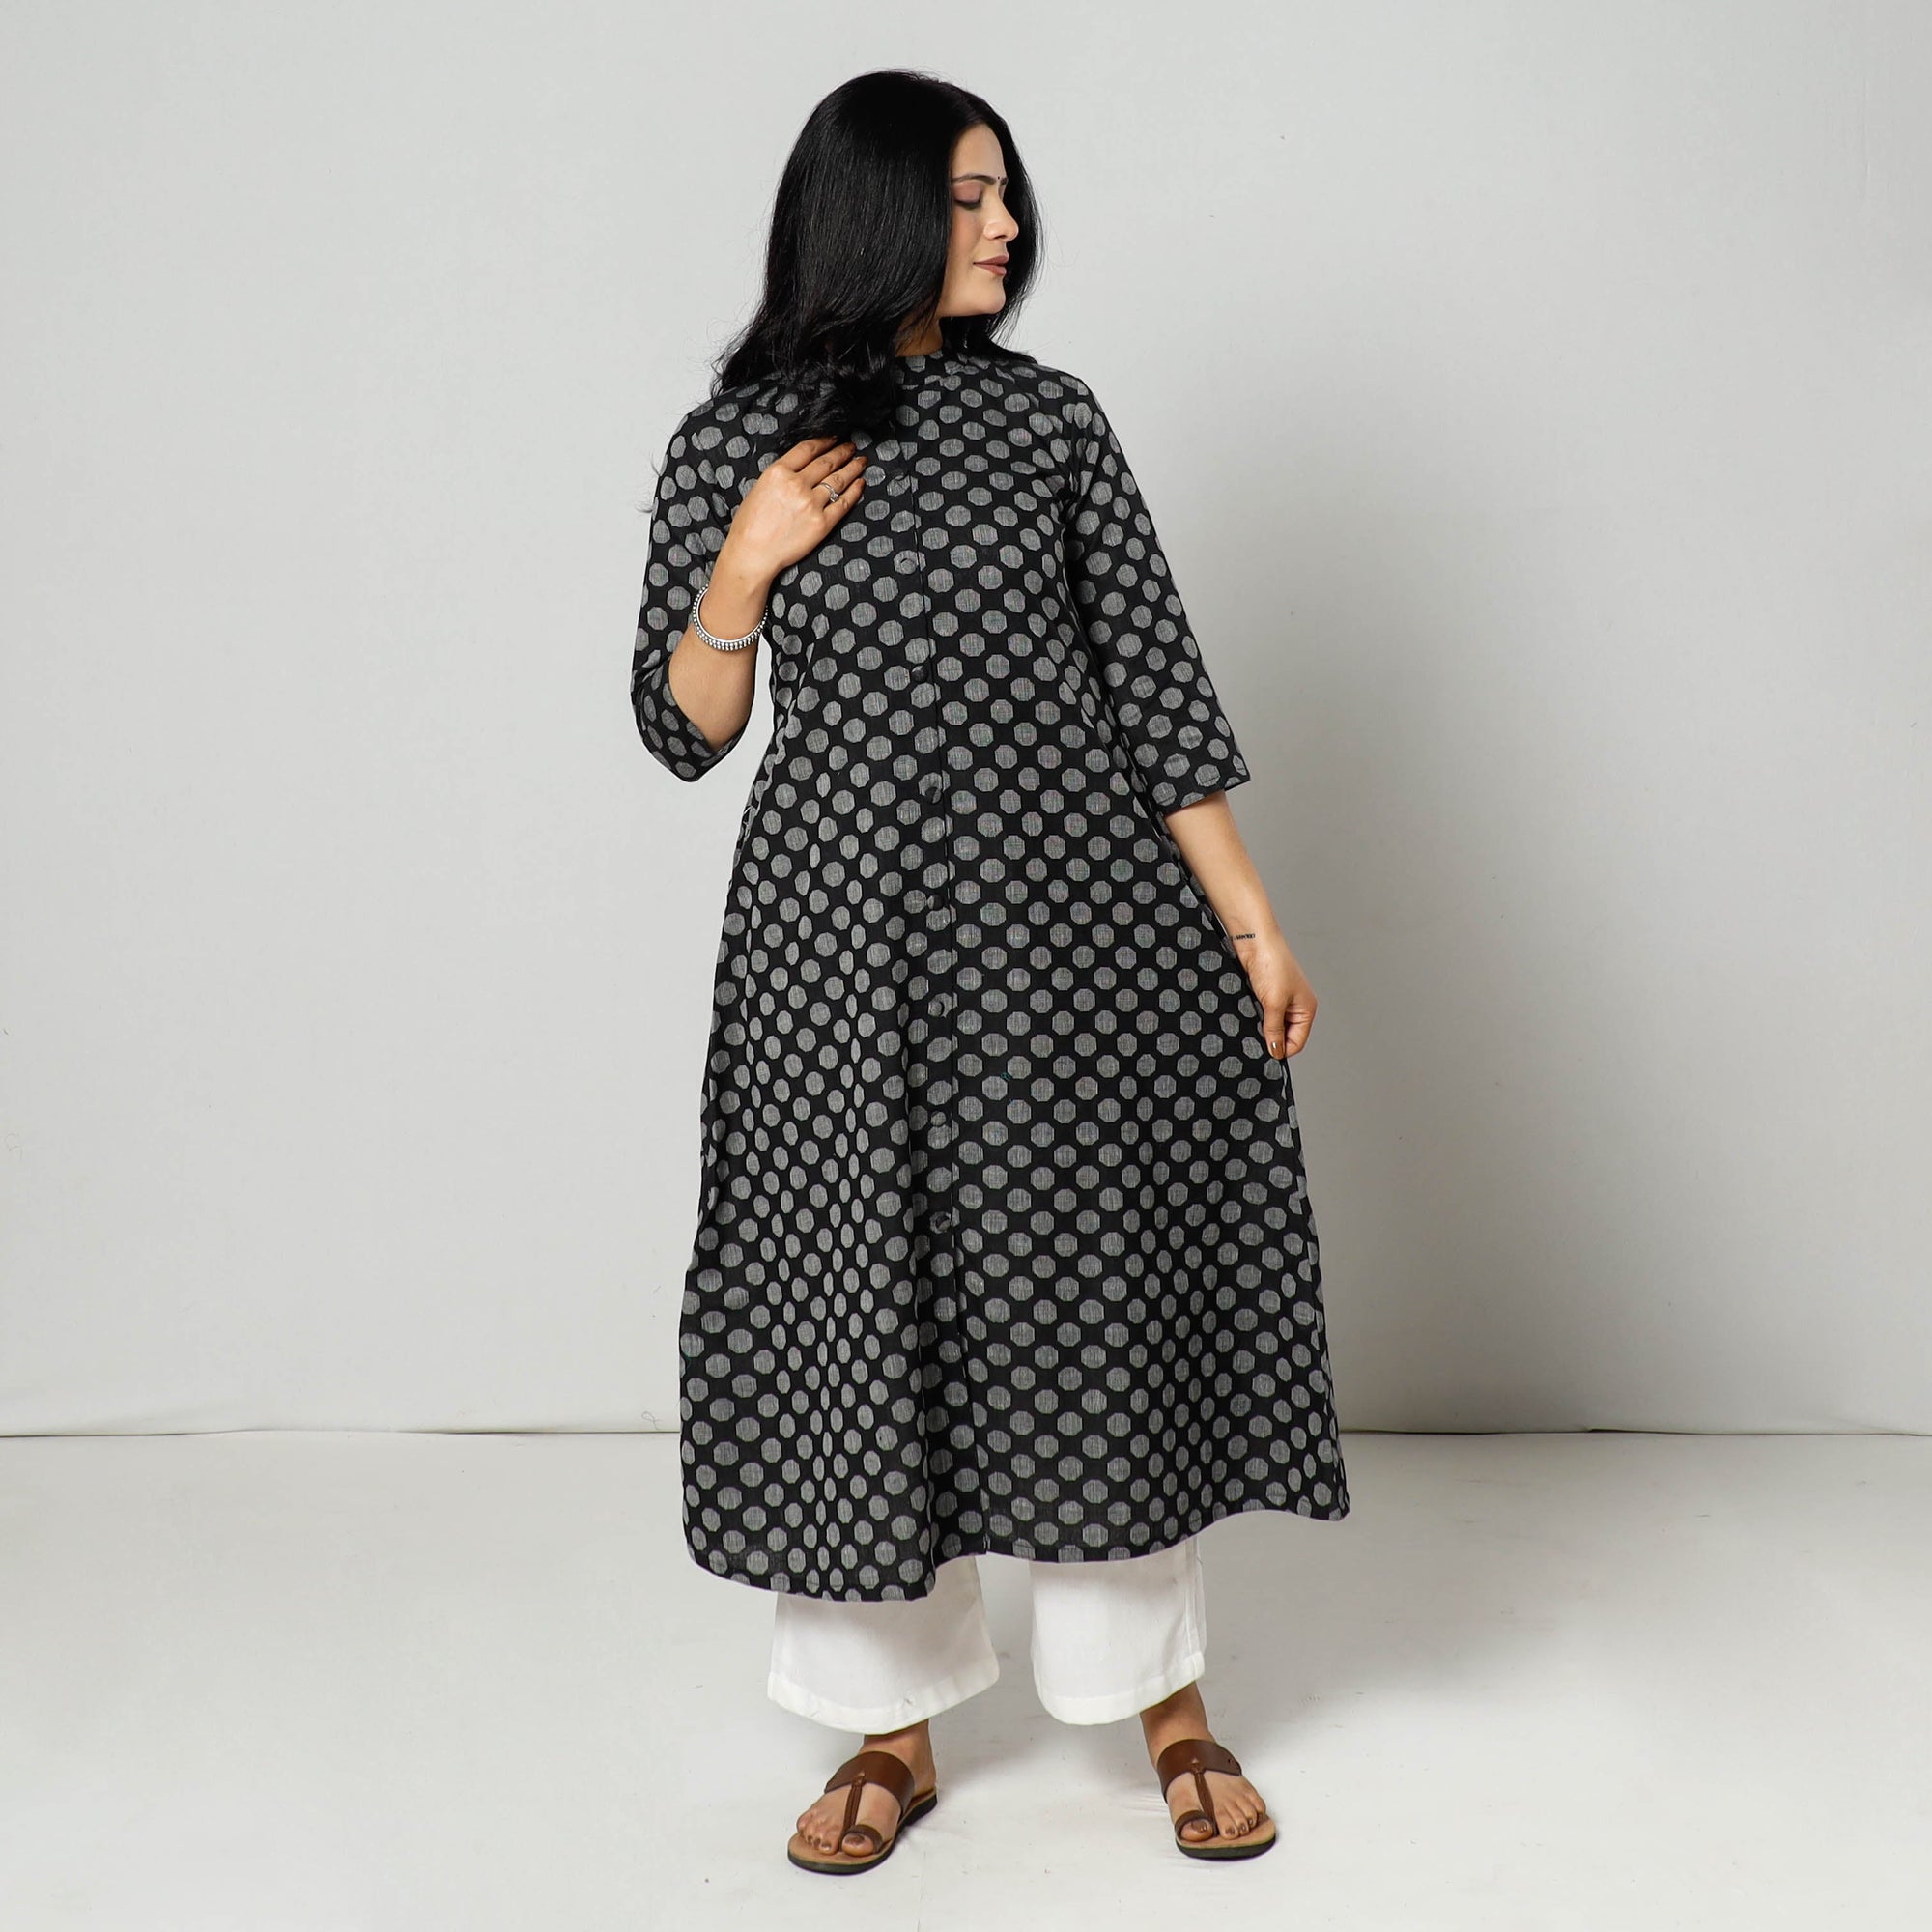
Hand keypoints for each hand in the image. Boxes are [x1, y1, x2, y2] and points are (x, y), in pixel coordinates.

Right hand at [717, 435, 867, 585]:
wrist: (752, 554)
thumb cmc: (750, 525)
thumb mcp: (760, 488)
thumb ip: (781, 475)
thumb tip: (801, 467)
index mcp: (778, 472)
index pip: (808, 449)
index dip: (825, 441)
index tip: (834, 438)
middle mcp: (797, 484)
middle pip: (826, 462)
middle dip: (842, 452)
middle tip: (851, 447)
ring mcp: (811, 504)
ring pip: (838, 480)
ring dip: (852, 468)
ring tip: (860, 461)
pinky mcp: (822, 523)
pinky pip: (844, 503)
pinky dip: (855, 492)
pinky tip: (860, 483)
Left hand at [1230, 930, 1315, 1058]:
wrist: (1254, 940)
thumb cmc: (1272, 964)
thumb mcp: (1274, 1002)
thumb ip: (1274, 1029)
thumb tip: (1275, 1051)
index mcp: (1306, 1009)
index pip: (1297, 1042)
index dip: (1281, 1049)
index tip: (1263, 1052)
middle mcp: (1295, 1006)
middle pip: (1284, 1035)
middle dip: (1270, 1038)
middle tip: (1254, 1037)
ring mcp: (1280, 1000)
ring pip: (1271, 1025)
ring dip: (1261, 1026)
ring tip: (1251, 1021)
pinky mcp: (1265, 994)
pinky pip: (1262, 1014)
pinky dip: (1255, 1016)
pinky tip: (1247, 1013)